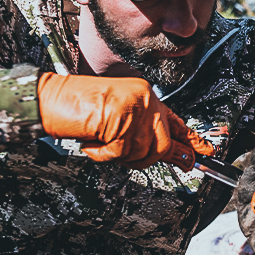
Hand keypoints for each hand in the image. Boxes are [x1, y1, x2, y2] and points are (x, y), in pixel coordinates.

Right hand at [37, 72, 212, 169]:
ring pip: (144, 152)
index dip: (191, 140)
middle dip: (147, 157)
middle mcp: (145, 98)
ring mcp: (135, 106)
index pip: (175, 121)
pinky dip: (105, 155)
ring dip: (120, 156)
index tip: (206, 152)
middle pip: (162, 145)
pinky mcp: (122, 116)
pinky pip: (122, 153)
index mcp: (145, 96)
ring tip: (102, 141)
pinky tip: (94, 141)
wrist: (48, 99)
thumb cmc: (76, 111)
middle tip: (132, 153)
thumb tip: (182, 159)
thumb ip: (146, 139)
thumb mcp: (116, 126)